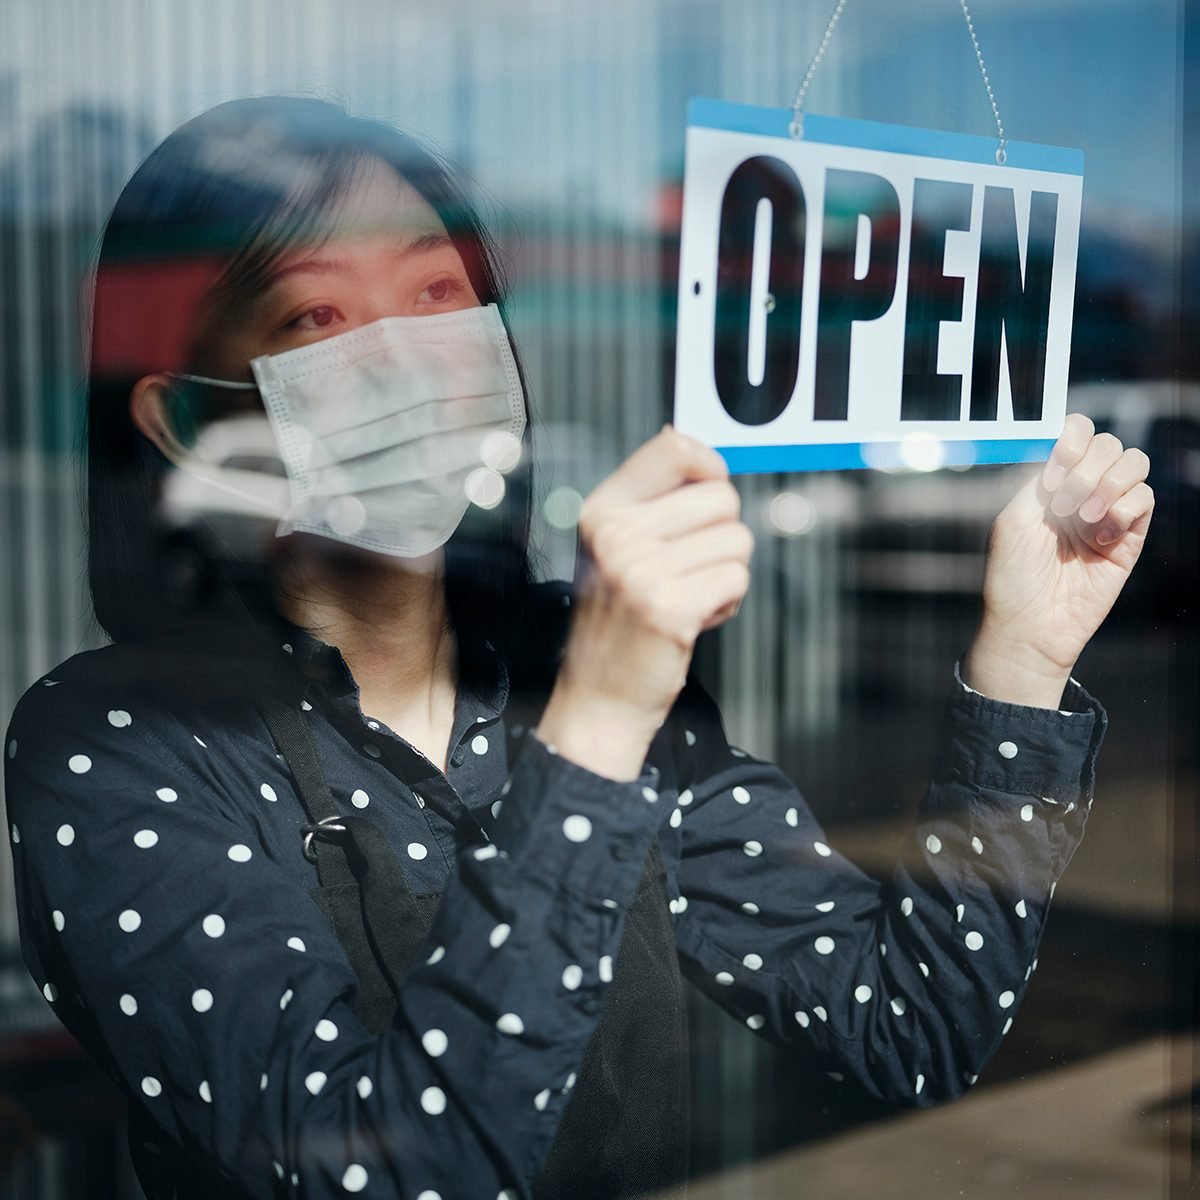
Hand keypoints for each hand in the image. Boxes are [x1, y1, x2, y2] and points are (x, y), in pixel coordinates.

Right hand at [534, 425, 753, 777]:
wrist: (599, 697)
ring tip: (688, 596)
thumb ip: (651, 498)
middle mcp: (616, 534)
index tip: (705, 495)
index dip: (709, 467)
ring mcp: (640, 571)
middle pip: (722, 497)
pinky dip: (727, 603)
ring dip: (726, 573)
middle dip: (722, 536)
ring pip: (737, 540)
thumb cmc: (618, 619)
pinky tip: (694, 619)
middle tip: (689, 570)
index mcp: (603, 510)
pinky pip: (737, 579)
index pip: (675, 447)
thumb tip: (690, 442)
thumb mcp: (616, 546)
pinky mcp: (669, 608)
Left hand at [963, 413, 1153, 706]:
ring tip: (1084, 519)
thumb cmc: (1012, 576)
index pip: (1077, 433)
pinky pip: (1145, 500)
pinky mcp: (1131, 537)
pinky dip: (1123, 511)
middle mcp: (1081, 491)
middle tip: (1063, 506)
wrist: (1031, 625)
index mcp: (1050, 482)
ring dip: (1109, 484)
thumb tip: (1065, 449)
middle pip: (1109, 444)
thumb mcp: (1012, 521)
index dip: (1074, 438)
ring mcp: (1108, 512)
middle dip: (1088, 468)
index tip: (1058, 466)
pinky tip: (1099, 539)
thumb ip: (1038, 480)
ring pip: (1135, 464)